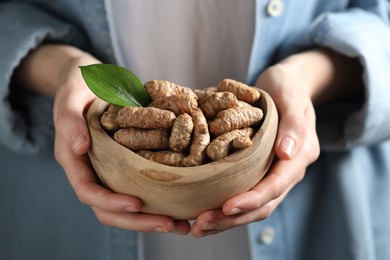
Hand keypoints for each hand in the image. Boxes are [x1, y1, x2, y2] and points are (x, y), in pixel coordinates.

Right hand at [17, 44, 190, 234]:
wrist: (90, 82)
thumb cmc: (79, 87)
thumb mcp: (70, 96)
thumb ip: (70, 120)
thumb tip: (79, 148)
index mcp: (74, 160)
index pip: (87, 191)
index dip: (110, 202)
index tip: (137, 204)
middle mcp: (92, 172)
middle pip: (109, 209)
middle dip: (139, 221)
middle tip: (171, 224)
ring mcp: (110, 172)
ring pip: (127, 206)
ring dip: (152, 219)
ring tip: (182, 225)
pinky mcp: (127, 167)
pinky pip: (141, 189)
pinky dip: (159, 201)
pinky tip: (182, 205)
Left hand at [190, 51, 337, 236]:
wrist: (286, 86)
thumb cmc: (288, 88)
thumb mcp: (292, 97)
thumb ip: (294, 124)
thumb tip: (287, 152)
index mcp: (299, 156)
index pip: (276, 185)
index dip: (252, 199)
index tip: (226, 207)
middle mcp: (286, 170)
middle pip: (262, 204)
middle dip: (233, 218)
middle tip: (201, 225)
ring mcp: (272, 173)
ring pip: (252, 206)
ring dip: (225, 219)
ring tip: (197, 227)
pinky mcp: (257, 171)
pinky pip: (242, 193)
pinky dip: (224, 207)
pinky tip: (203, 211)